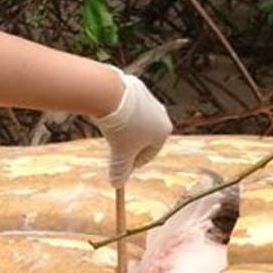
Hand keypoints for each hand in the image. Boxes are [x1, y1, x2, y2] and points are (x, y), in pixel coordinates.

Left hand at [93, 70, 173, 185]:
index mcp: (163, 131)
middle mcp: (161, 114)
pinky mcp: (137, 88)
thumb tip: (116, 184)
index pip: (149, 153)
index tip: (121, 168)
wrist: (112, 94)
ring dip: (125, 128)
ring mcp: (150, 100)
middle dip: (130, 145)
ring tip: (111, 132)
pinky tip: (108, 115)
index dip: (133, 163)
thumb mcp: (120, 154)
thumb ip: (120, 171)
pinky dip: (120, 114)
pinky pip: (128, 107)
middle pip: (144, 136)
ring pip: (136, 120)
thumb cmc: (121, 127)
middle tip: (115, 151)